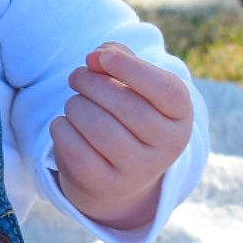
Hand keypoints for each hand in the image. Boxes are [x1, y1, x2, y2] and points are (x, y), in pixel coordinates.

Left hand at [49, 42, 193, 231]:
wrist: (120, 170)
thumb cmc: (127, 111)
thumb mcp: (134, 83)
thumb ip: (120, 57)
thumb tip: (95, 58)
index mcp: (180, 116)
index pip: (164, 89)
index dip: (129, 67)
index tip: (100, 57)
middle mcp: (166, 147)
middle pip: (124, 105)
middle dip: (90, 82)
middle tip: (77, 76)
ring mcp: (138, 171)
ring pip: (96, 126)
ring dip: (74, 105)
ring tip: (74, 103)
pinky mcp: (106, 185)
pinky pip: (75, 149)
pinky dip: (62, 127)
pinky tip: (66, 123)